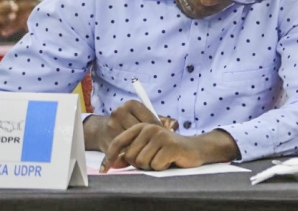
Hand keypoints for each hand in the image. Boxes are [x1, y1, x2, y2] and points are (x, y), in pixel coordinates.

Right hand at [84, 100, 178, 151]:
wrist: (102, 129)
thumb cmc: (132, 123)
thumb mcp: (148, 118)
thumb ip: (166, 121)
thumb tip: (173, 128)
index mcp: (131, 105)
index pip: (150, 122)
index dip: (157, 132)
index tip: (159, 137)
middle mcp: (119, 113)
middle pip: (141, 133)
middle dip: (148, 141)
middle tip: (154, 147)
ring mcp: (111, 126)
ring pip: (133, 144)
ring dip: (140, 149)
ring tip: (145, 151)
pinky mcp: (106, 141)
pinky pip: (123, 152)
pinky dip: (130, 156)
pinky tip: (134, 155)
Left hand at [100, 126, 238, 171]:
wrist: (194, 148)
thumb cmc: (167, 150)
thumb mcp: (145, 151)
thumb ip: (129, 155)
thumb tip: (113, 164)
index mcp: (140, 127)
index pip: (117, 142)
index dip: (108, 158)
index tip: (104, 170)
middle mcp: (149, 128)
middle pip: (129, 156)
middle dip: (139, 163)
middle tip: (152, 159)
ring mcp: (160, 135)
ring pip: (141, 162)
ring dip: (151, 166)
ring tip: (161, 158)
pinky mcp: (170, 145)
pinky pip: (155, 165)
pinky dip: (161, 167)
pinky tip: (169, 160)